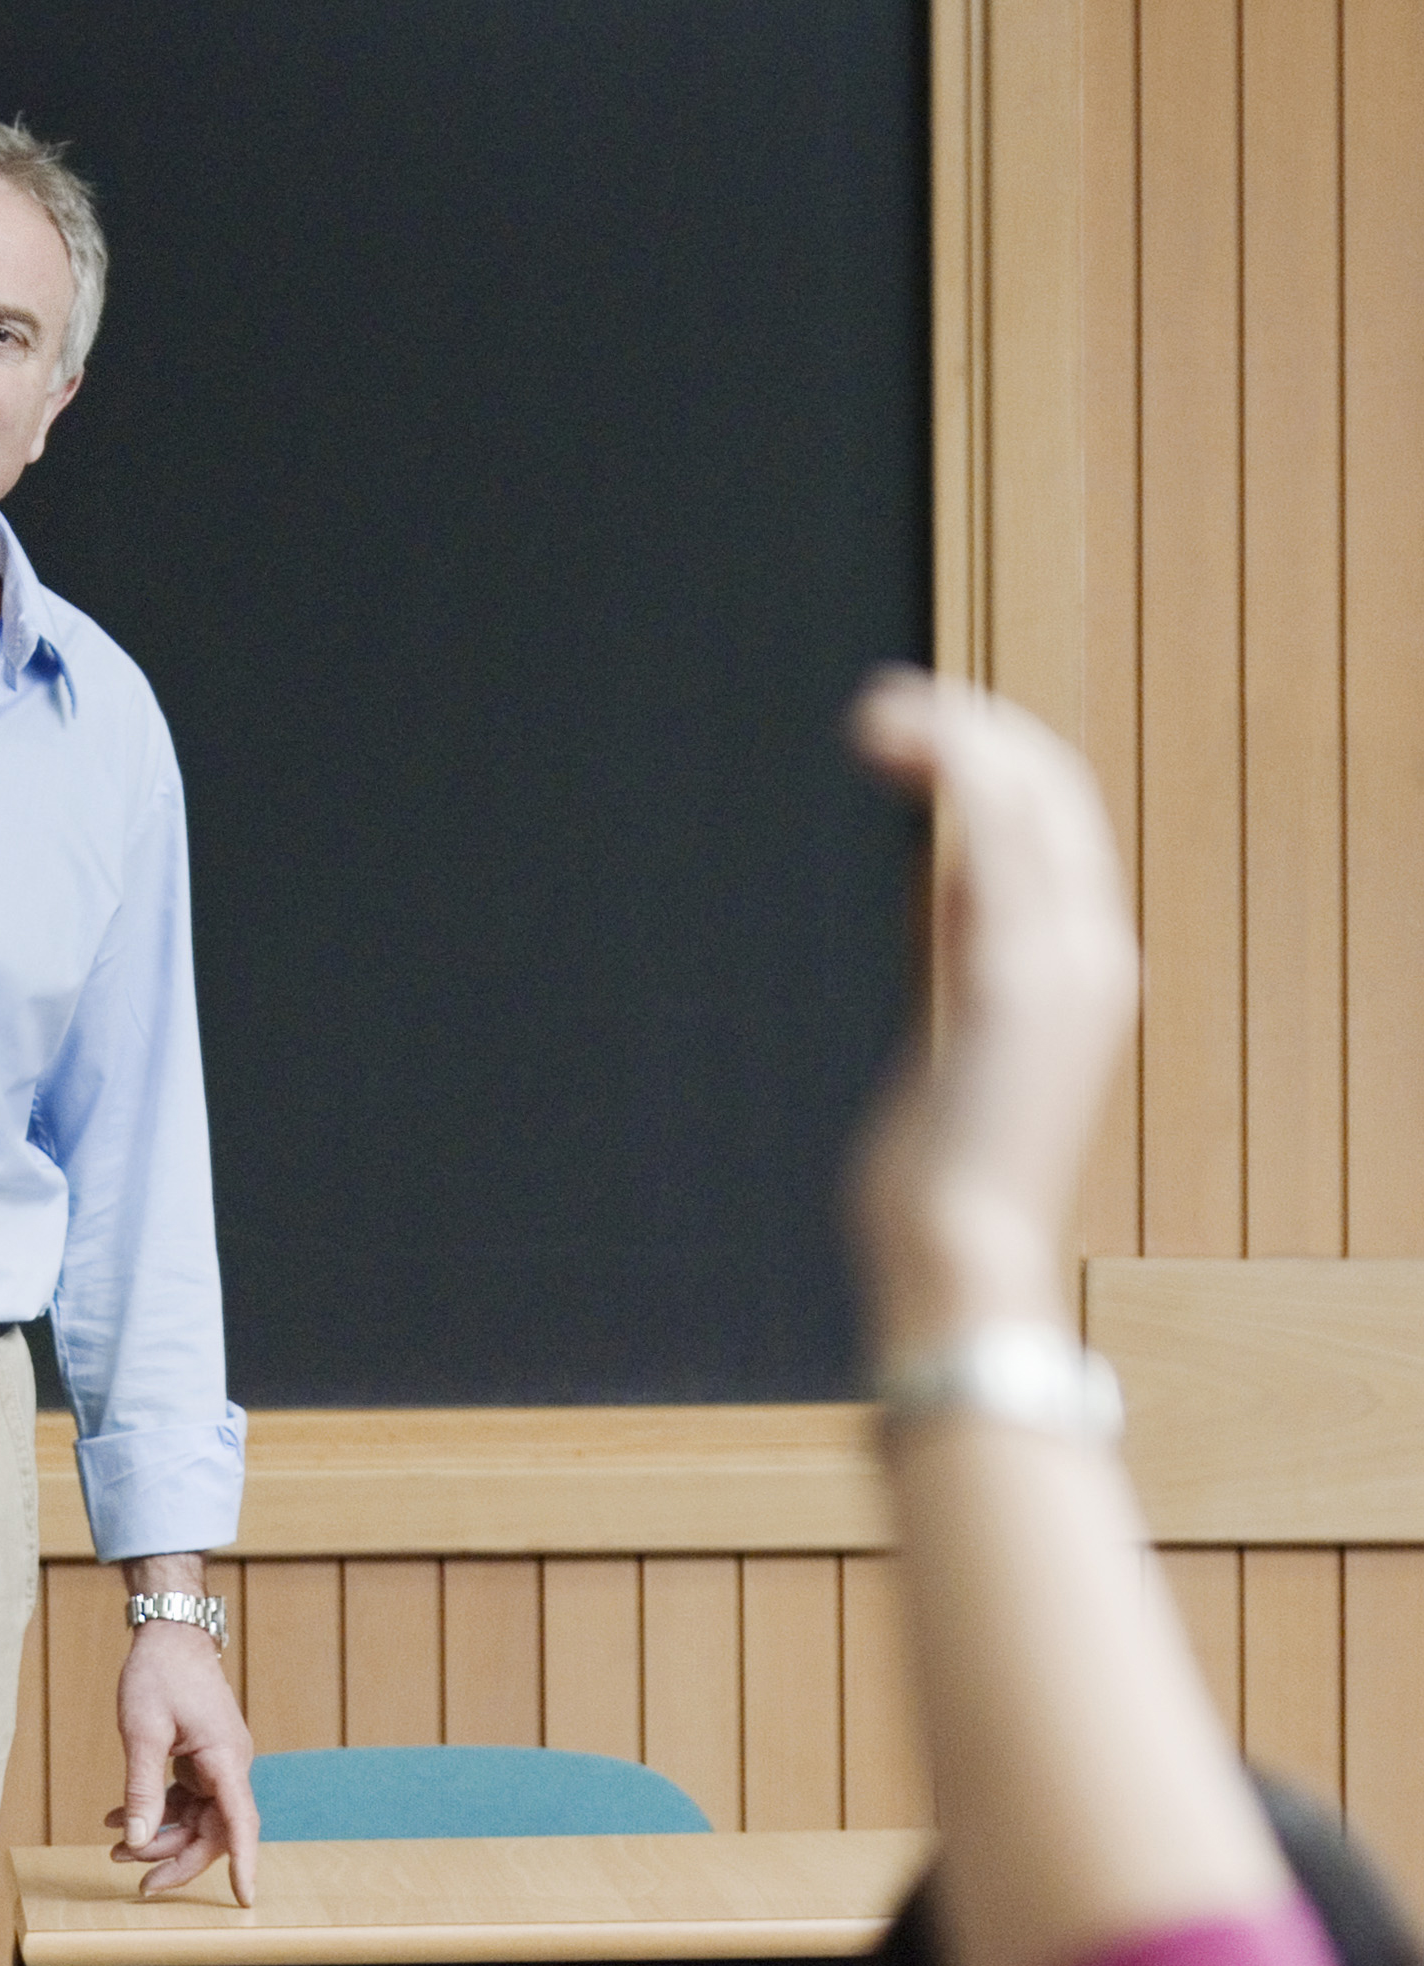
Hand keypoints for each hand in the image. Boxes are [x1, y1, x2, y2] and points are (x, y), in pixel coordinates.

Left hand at [108, 1619, 258, 1903]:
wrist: (170, 1635)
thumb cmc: (158, 1674)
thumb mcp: (142, 1732)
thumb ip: (142, 1787)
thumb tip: (138, 1839)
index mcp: (225, 1760)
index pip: (241, 1824)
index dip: (244, 1864)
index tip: (244, 1900)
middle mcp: (230, 1766)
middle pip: (215, 1831)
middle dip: (178, 1860)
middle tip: (140, 1886)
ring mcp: (218, 1764)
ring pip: (197, 1819)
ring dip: (160, 1837)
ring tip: (115, 1851)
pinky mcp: (203, 1760)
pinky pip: (185, 1799)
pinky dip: (156, 1811)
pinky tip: (119, 1819)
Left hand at [843, 671, 1138, 1354]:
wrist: (958, 1262)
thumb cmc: (935, 1183)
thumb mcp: (949, 1045)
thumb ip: (952, 960)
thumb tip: (929, 879)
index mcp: (1080, 973)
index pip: (1057, 832)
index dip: (994, 768)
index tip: (916, 735)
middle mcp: (1090, 954)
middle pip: (1054, 795)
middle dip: (976, 732)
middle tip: (884, 703)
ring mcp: (1062, 962)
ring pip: (1028, 796)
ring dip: (955, 734)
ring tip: (875, 707)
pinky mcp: (1011, 977)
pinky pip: (995, 835)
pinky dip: (952, 770)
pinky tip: (898, 737)